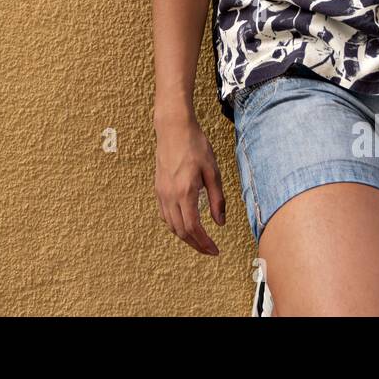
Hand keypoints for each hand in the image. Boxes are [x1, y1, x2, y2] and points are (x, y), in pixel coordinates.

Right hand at [154, 112, 225, 255]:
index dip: (204, 243)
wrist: (173, 128)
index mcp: (185, 191)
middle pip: (181, 231)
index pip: (193, 227)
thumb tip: (220, 223)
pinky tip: (186, 225)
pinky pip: (165, 215)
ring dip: (185, 237)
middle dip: (196, 245)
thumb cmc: (195, 145)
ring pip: (171, 225)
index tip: (215, 250)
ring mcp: (161, 192)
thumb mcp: (213, 171)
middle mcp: (170, 195)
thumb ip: (217, 199)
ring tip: (200, 241)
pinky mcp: (158, 188)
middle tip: (210, 251)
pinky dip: (175, 225)